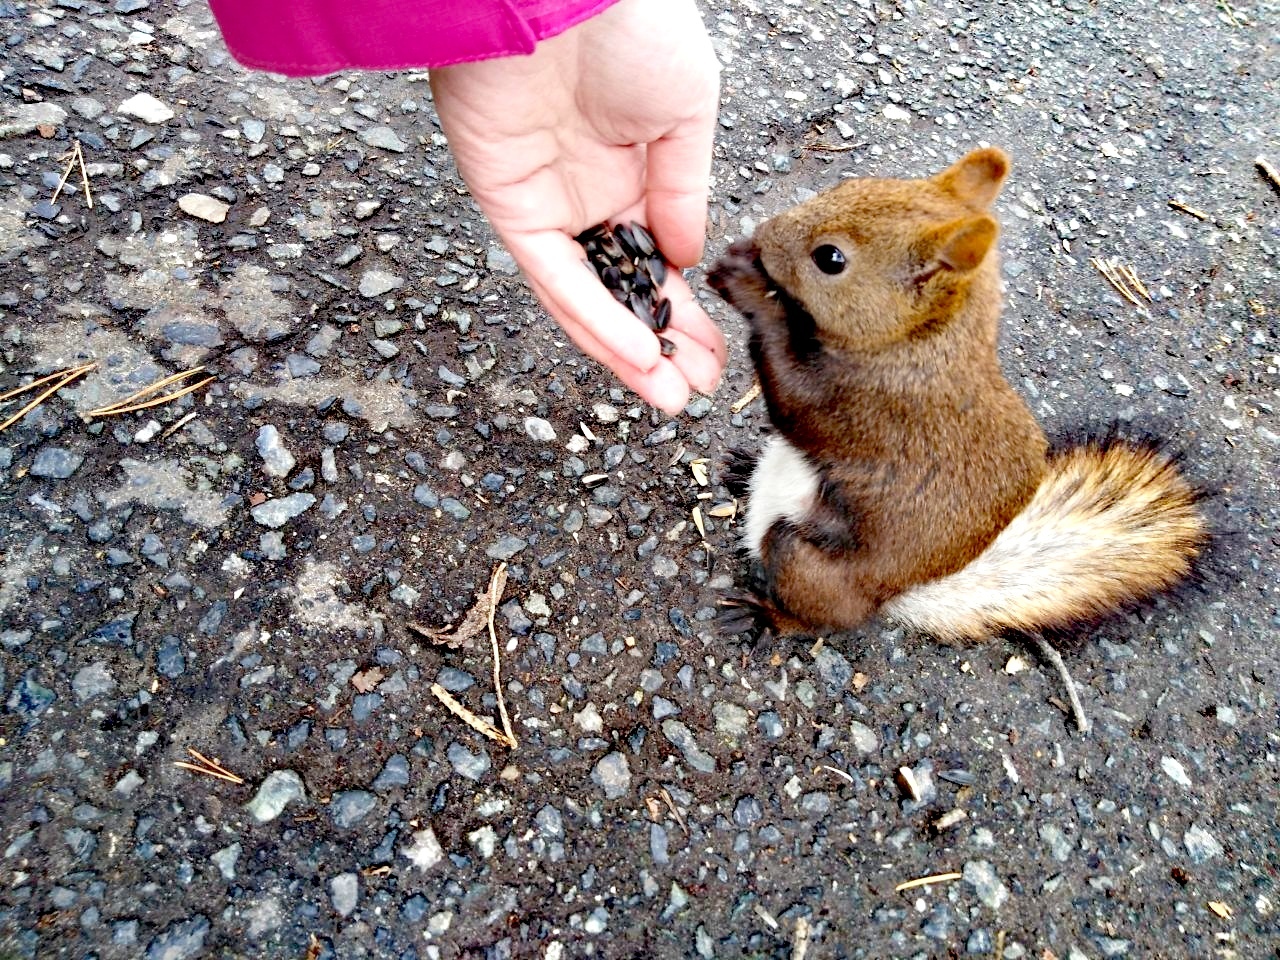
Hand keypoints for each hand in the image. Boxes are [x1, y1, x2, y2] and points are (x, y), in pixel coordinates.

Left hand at [429, 0, 724, 414]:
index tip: (714, 354)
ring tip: (666, 395)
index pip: (659, 261)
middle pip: (625, 290)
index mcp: (635, 171)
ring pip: (589, 297)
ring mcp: (549, 206)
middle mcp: (590, 196)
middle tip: (693, 390)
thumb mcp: (687, 113)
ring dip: (626, 351)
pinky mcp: (510, 209)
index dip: (685, 311)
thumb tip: (689, 261)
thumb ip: (683, 193)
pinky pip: (555, 279)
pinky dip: (595, 320)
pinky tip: (635, 355)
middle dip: (662, 345)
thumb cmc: (631, 29)